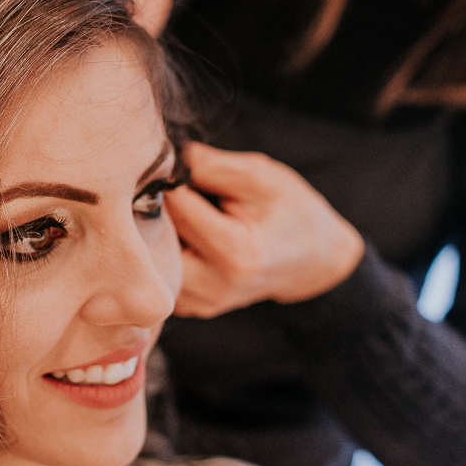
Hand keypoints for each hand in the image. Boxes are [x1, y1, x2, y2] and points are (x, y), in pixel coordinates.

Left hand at [166, 142, 364, 317]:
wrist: (312, 256)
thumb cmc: (291, 211)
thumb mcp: (260, 176)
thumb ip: (211, 166)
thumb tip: (166, 158)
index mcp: (237, 254)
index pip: (176, 207)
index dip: (170, 180)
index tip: (173, 168)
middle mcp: (215, 286)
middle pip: (156, 239)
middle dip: (157, 210)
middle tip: (170, 190)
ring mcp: (202, 303)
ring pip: (153, 259)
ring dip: (158, 232)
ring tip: (182, 213)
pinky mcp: (191, 307)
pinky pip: (161, 274)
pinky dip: (165, 252)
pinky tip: (186, 235)